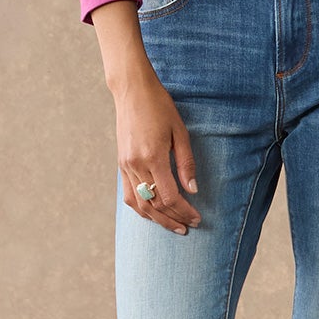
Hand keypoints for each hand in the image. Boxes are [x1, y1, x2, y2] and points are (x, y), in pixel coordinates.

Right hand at [115, 68, 201, 234]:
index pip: (169, 197)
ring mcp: (126, 166)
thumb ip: (186, 163)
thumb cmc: (160, 107)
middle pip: (154, 204)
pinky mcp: (121, 164)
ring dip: (157, 219)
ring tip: (173, 226)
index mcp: (152, 157)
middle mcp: (136, 165)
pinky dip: (141, 209)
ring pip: (139, 204)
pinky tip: (153, 214)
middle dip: (173, 219)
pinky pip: (129, 195)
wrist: (132, 91)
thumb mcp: (180, 132)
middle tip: (189, 227)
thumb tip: (192, 190)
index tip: (197, 218)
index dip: (184, 211)